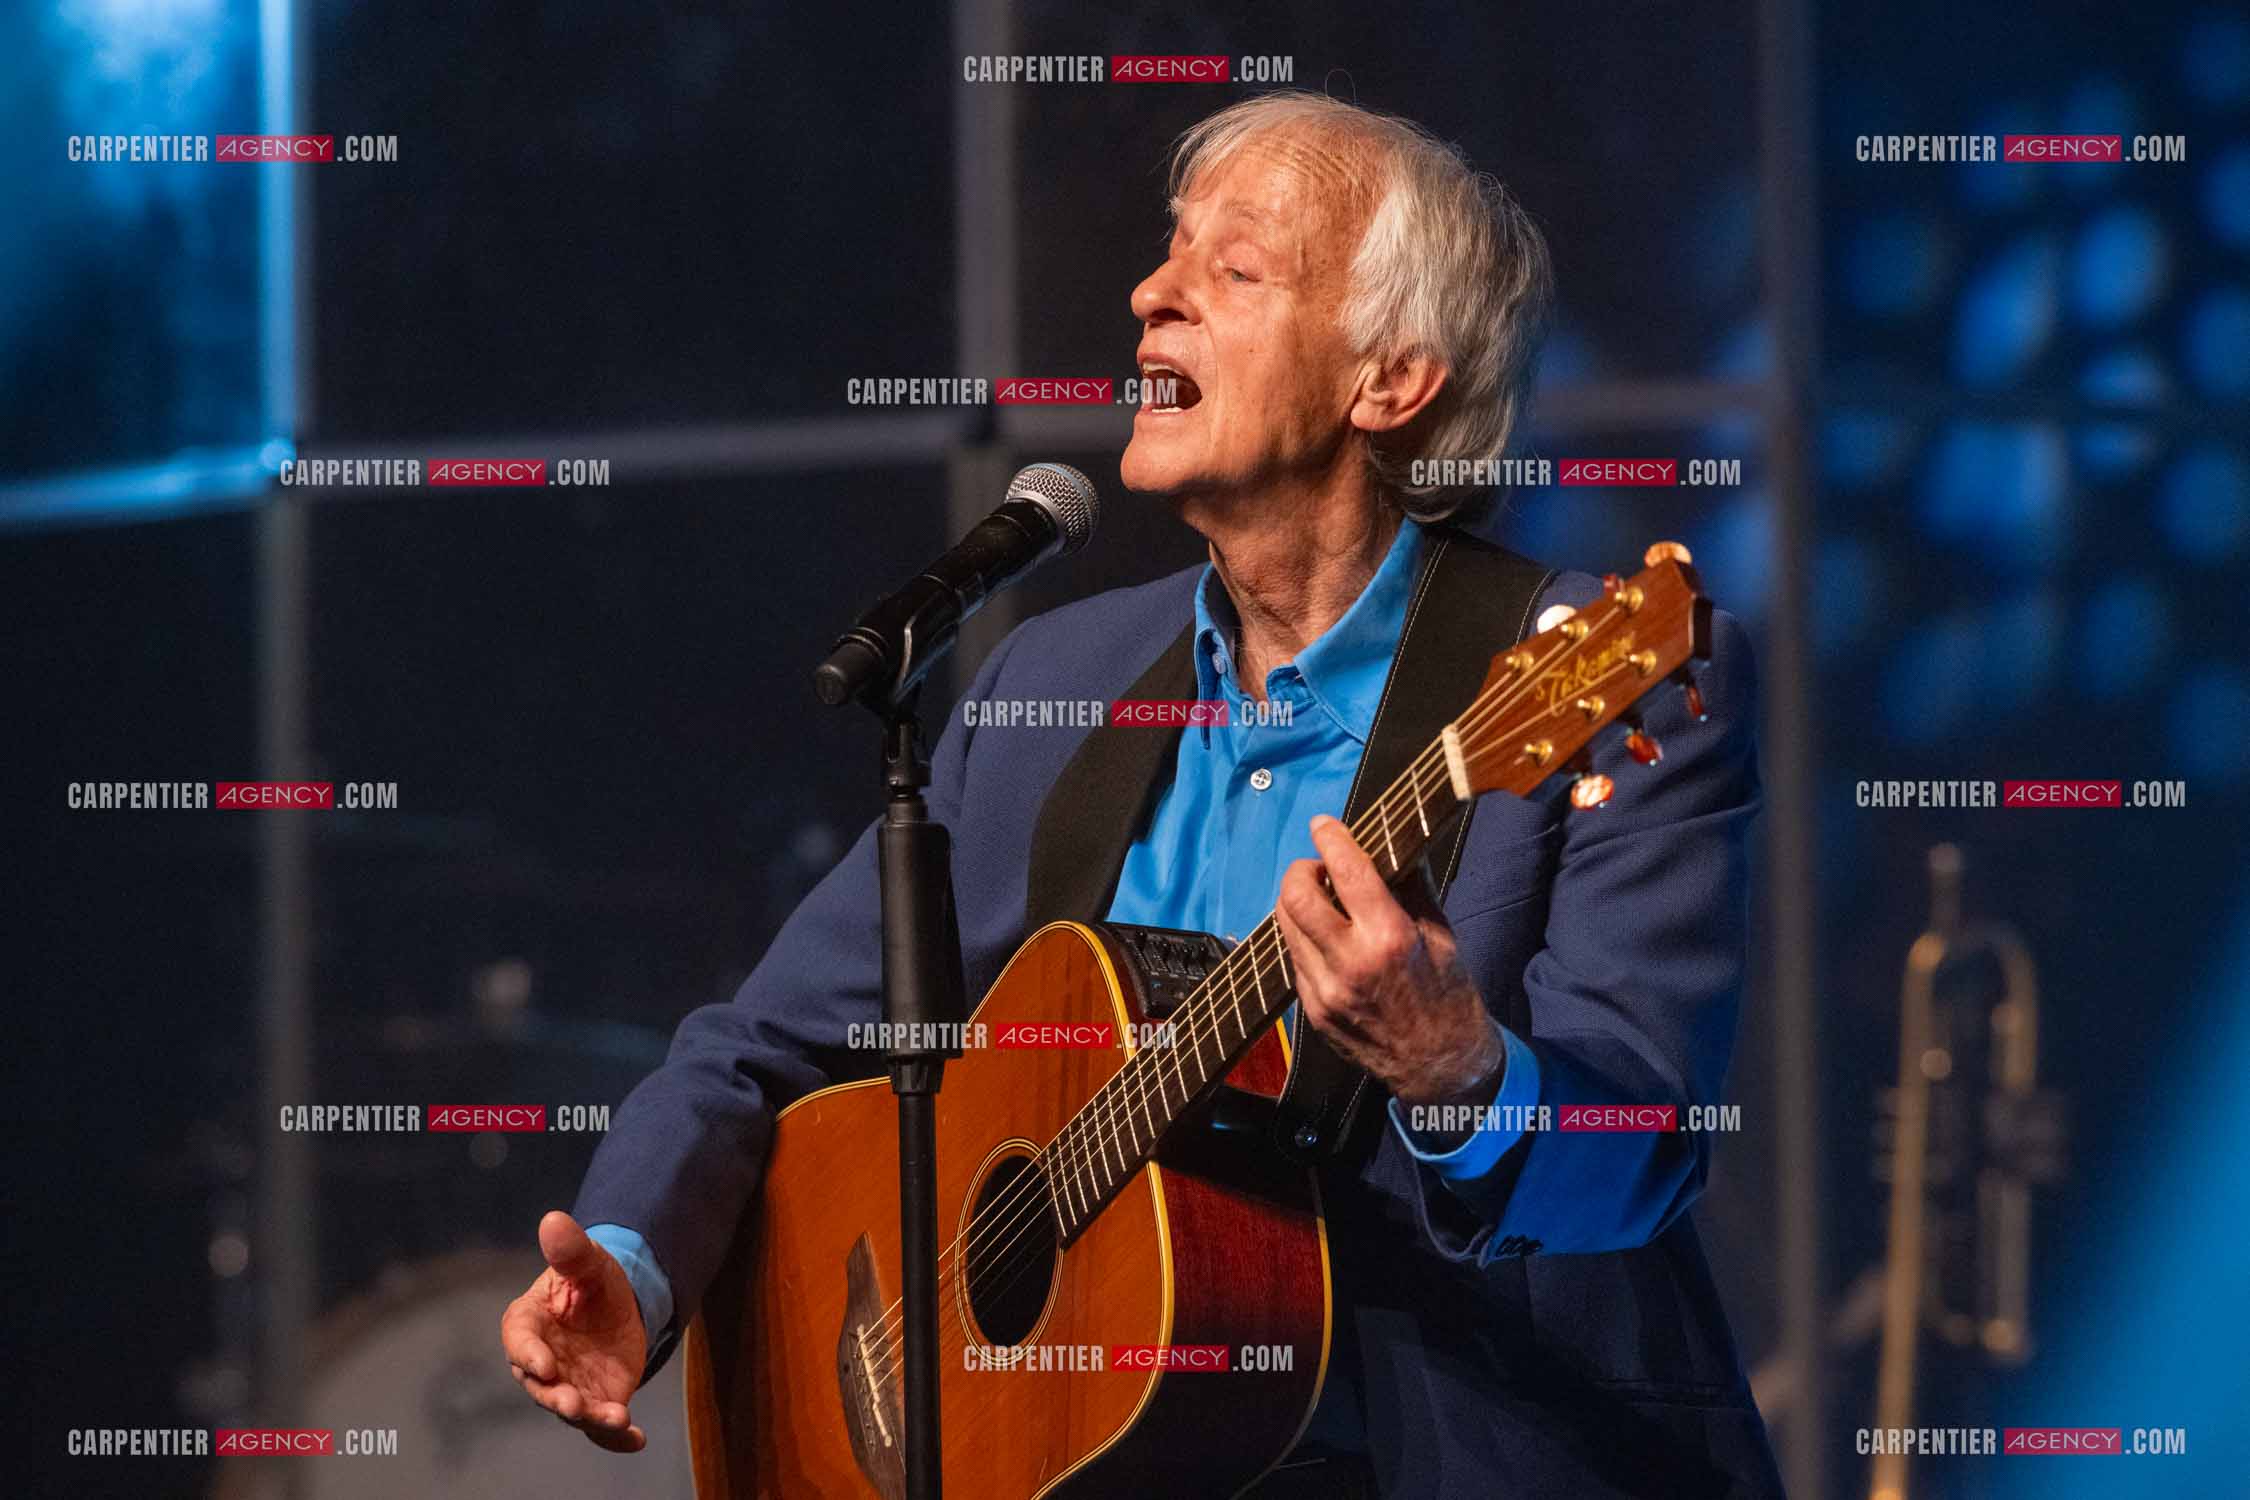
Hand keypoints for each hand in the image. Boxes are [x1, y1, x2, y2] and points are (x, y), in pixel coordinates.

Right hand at [500, 1210, 649, 1451]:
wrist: (618, 1303)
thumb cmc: (591, 1280)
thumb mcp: (588, 1262)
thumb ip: (570, 1250)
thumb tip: (554, 1219)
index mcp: (529, 1325)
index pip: (519, 1342)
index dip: (527, 1355)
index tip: (543, 1365)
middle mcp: (543, 1363)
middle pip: (542, 1387)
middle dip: (556, 1398)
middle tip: (572, 1404)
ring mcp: (569, 1385)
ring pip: (572, 1409)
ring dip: (590, 1417)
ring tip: (615, 1419)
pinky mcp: (596, 1400)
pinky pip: (601, 1426)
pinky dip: (616, 1437)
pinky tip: (637, 1440)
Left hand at [1275, 815, 1504, 1108]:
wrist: (1440, 1067)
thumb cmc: (1449, 995)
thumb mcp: (1441, 936)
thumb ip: (1410, 889)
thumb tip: (1390, 845)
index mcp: (1390, 938)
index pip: (1347, 872)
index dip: (1330, 838)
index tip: (1323, 823)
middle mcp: (1351, 963)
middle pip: (1297, 896)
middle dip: (1300, 870)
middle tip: (1317, 868)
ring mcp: (1326, 990)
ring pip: (1286, 925)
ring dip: (1296, 901)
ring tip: (1319, 899)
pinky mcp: (1313, 1010)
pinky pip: (1294, 958)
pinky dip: (1303, 937)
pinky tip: (1324, 937)